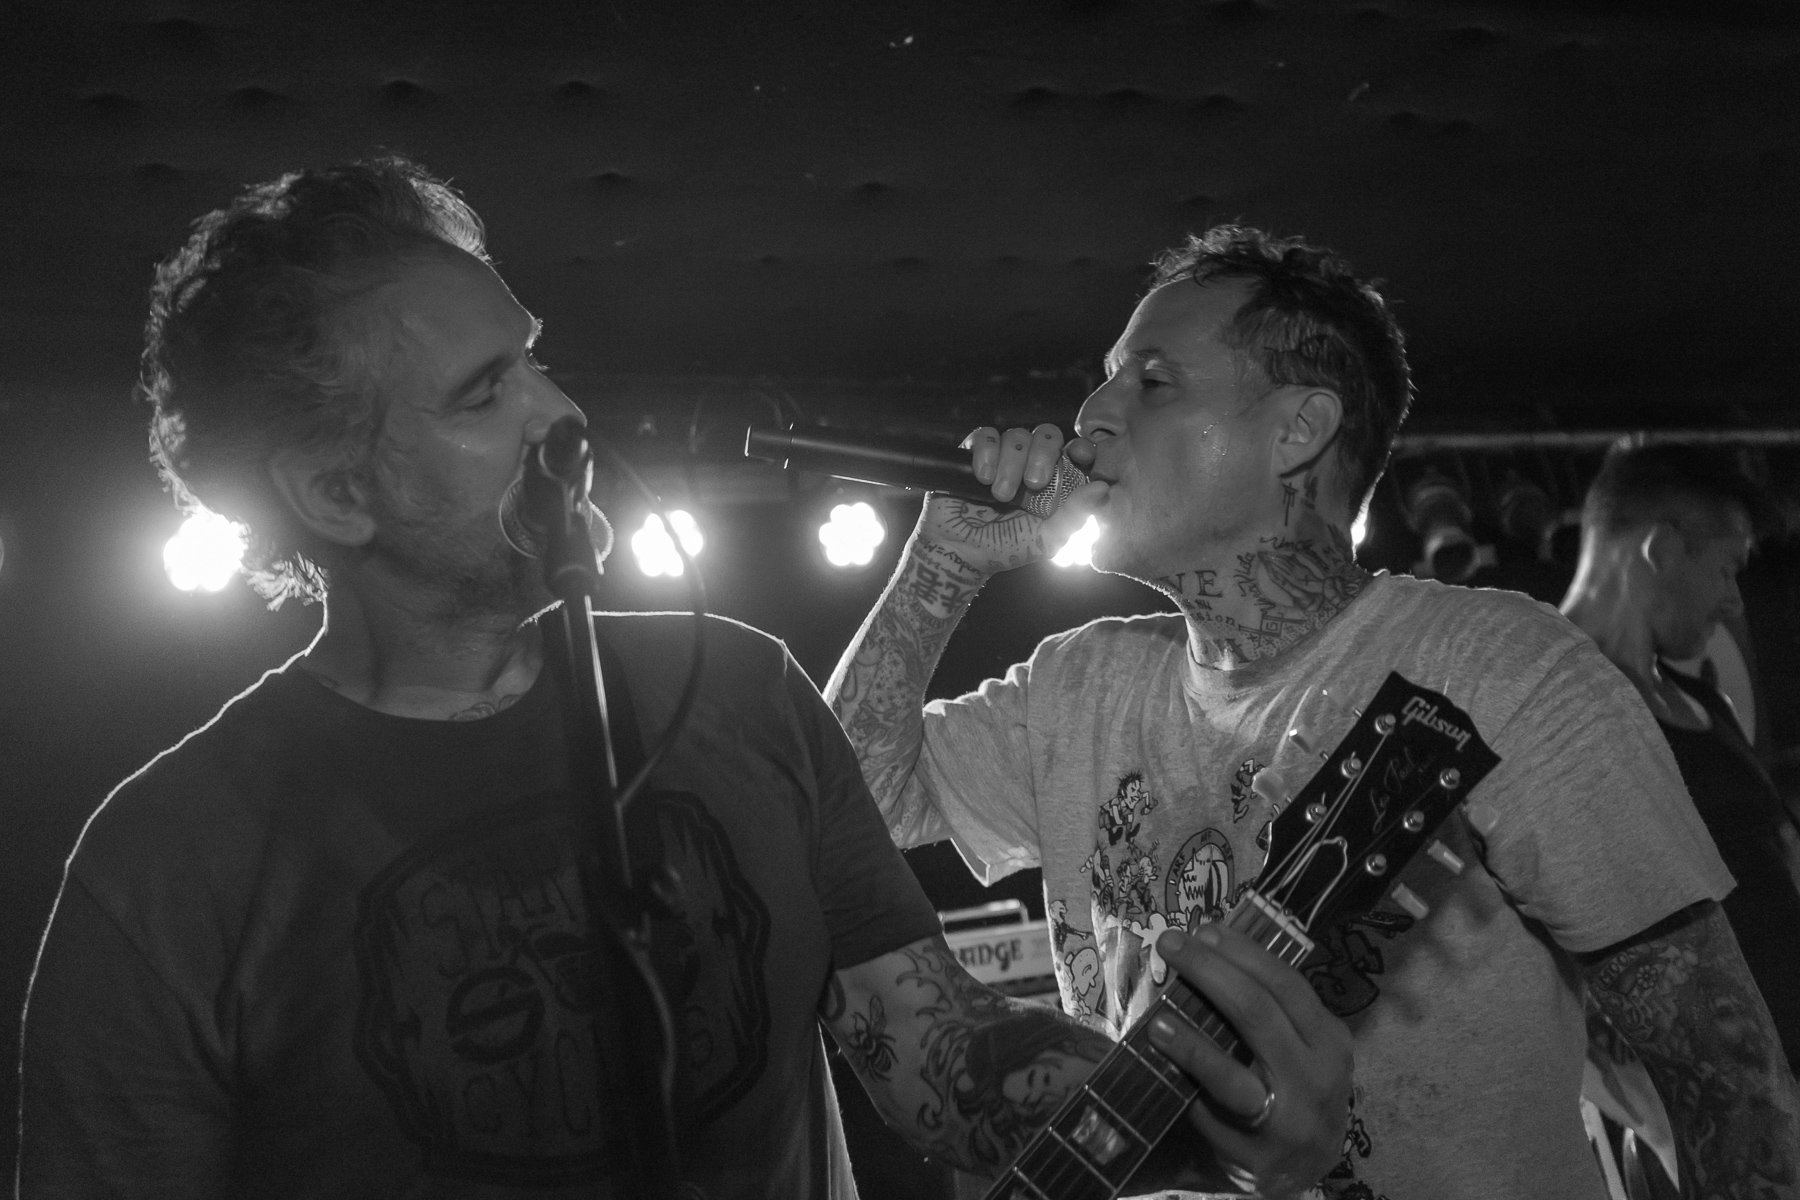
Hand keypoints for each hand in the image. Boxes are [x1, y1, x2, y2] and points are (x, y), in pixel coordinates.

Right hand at [913, 424, 1103, 575]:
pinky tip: (983, 478)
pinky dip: (987, 454)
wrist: (961, 553)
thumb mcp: (1047, 540)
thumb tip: (1102, 488)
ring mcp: (1002, 456)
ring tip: (1001, 495)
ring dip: (1011, 464)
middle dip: (1043, 455)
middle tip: (1033, 484)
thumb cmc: (1006, 548)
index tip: (1081, 457)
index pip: (1074, 451)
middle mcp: (1030, 462)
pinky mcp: (973, 453)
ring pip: (1016, 435)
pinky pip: (986, 436)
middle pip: (1047, 434)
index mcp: (1053, 481)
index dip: (1082, 448)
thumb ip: (1075, 515)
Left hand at [1150, 925, 1352, 1197]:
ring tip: (1157, 1018)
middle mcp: (1315, 1077)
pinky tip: (1162, 1065)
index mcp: (1328, 1039)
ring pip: (1233, 1076)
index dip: (1242, 953)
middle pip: (1257, 1013)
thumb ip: (1270, 1009)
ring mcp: (1288, 1121)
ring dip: (1191, 1044)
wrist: (1302, 1169)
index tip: (1204, 930)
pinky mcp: (1255, 1155)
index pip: (1286, 984)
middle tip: (1169, 945)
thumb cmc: (1294, 1089)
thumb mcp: (1302, 1048)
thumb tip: (1211, 949)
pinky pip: (1213, 1115)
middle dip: (1208, 972)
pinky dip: (1187, 1090)